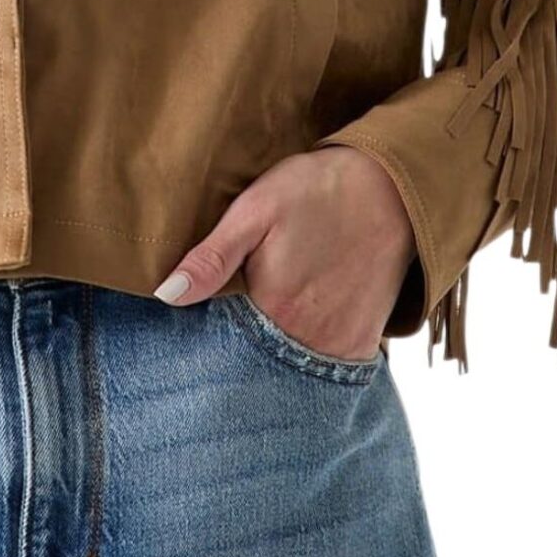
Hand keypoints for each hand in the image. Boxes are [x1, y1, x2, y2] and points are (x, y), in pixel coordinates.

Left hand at [153, 143, 416, 359]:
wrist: (390, 187)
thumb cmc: (315, 191)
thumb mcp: (254, 211)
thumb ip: (211, 258)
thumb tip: (166, 295)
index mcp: (272, 309)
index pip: (224, 347)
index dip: (210, 338)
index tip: (204, 325)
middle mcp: (308, 340)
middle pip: (260, 363)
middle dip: (241, 354)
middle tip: (241, 320)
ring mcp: (340, 346)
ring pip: (292, 369)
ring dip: (276, 358)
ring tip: (270, 323)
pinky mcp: (363, 342)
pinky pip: (327, 368)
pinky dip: (310, 357)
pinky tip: (298, 330)